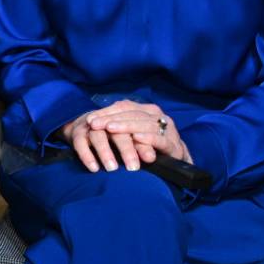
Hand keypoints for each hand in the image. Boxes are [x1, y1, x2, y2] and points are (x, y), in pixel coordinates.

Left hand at [61, 101, 188, 172]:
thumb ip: (117, 125)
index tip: (90, 120)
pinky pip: (160, 139)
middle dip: (111, 119)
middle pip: (132, 114)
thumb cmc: (147, 143)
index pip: (124, 107)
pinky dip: (148, 138)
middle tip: (94, 125)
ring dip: (126, 126)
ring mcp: (167, 129)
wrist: (174, 156)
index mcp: (146, 110)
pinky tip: (136, 138)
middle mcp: (157, 116)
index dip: (106, 112)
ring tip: (110, 128)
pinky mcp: (173, 144)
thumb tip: (91, 121)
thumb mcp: (131, 131)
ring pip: (145, 124)